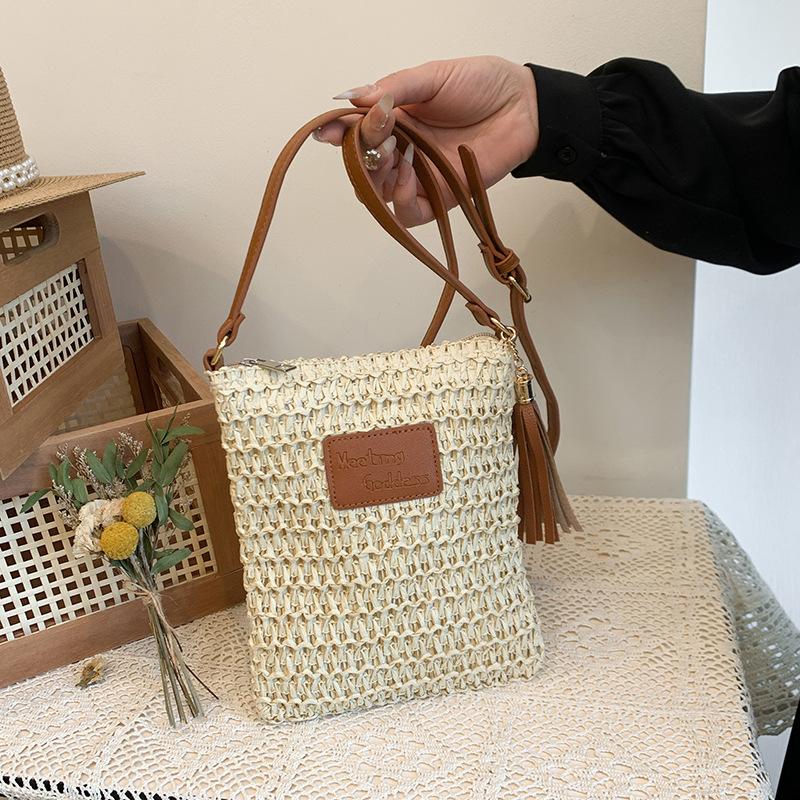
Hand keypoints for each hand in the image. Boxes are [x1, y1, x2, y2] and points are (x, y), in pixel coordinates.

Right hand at [314, 56, 538, 226]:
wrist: (522, 106)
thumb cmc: (482, 85)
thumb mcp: (434, 76)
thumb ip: (396, 87)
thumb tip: (354, 97)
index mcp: (395, 119)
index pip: (356, 131)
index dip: (339, 132)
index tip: (327, 131)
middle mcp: (401, 150)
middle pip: (362, 164)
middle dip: (360, 151)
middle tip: (377, 132)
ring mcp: (418, 176)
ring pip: (377, 192)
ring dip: (375, 175)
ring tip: (395, 151)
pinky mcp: (438, 198)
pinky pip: (406, 213)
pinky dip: (398, 199)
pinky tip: (407, 174)